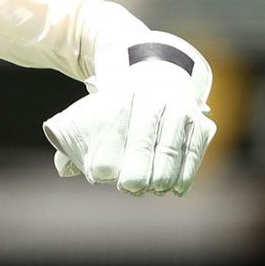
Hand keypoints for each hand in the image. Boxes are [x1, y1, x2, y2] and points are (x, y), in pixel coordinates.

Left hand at [43, 60, 216, 195]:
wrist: (158, 76)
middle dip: (136, 165)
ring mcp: (180, 109)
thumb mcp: (95, 112)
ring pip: (171, 146)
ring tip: (153, 189)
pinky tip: (175, 189)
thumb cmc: (118, 107)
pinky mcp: (201, 124)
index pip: (113, 125)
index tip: (99, 174)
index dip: (107, 151)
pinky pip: (194, 151)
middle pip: (144, 137)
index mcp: (121, 93)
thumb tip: (63, 169)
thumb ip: (76, 140)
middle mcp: (153, 98)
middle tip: (128, 187)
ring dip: (162, 173)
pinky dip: (186, 172)